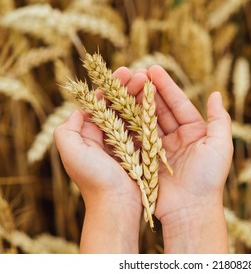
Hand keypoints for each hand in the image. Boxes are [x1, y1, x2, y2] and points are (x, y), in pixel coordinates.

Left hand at [53, 70, 148, 252]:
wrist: (117, 205)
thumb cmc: (94, 179)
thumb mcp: (70, 151)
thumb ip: (67, 129)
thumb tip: (78, 111)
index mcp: (88, 136)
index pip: (99, 105)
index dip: (110, 88)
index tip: (123, 72)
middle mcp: (105, 138)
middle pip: (116, 107)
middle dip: (128, 89)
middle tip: (140, 74)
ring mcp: (123, 144)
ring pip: (131, 115)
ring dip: (139, 98)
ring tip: (149, 82)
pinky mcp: (139, 151)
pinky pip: (143, 128)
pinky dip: (148, 114)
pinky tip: (155, 102)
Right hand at [119, 65, 232, 252]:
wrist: (191, 210)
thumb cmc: (209, 178)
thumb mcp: (221, 146)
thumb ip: (220, 119)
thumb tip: (216, 94)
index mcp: (195, 132)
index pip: (178, 104)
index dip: (166, 86)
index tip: (152, 70)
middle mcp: (176, 138)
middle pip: (159, 109)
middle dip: (147, 91)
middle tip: (134, 73)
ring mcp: (159, 150)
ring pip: (145, 121)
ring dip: (135, 104)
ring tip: (123, 86)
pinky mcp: (145, 161)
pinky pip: (135, 139)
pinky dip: (126, 124)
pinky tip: (117, 109)